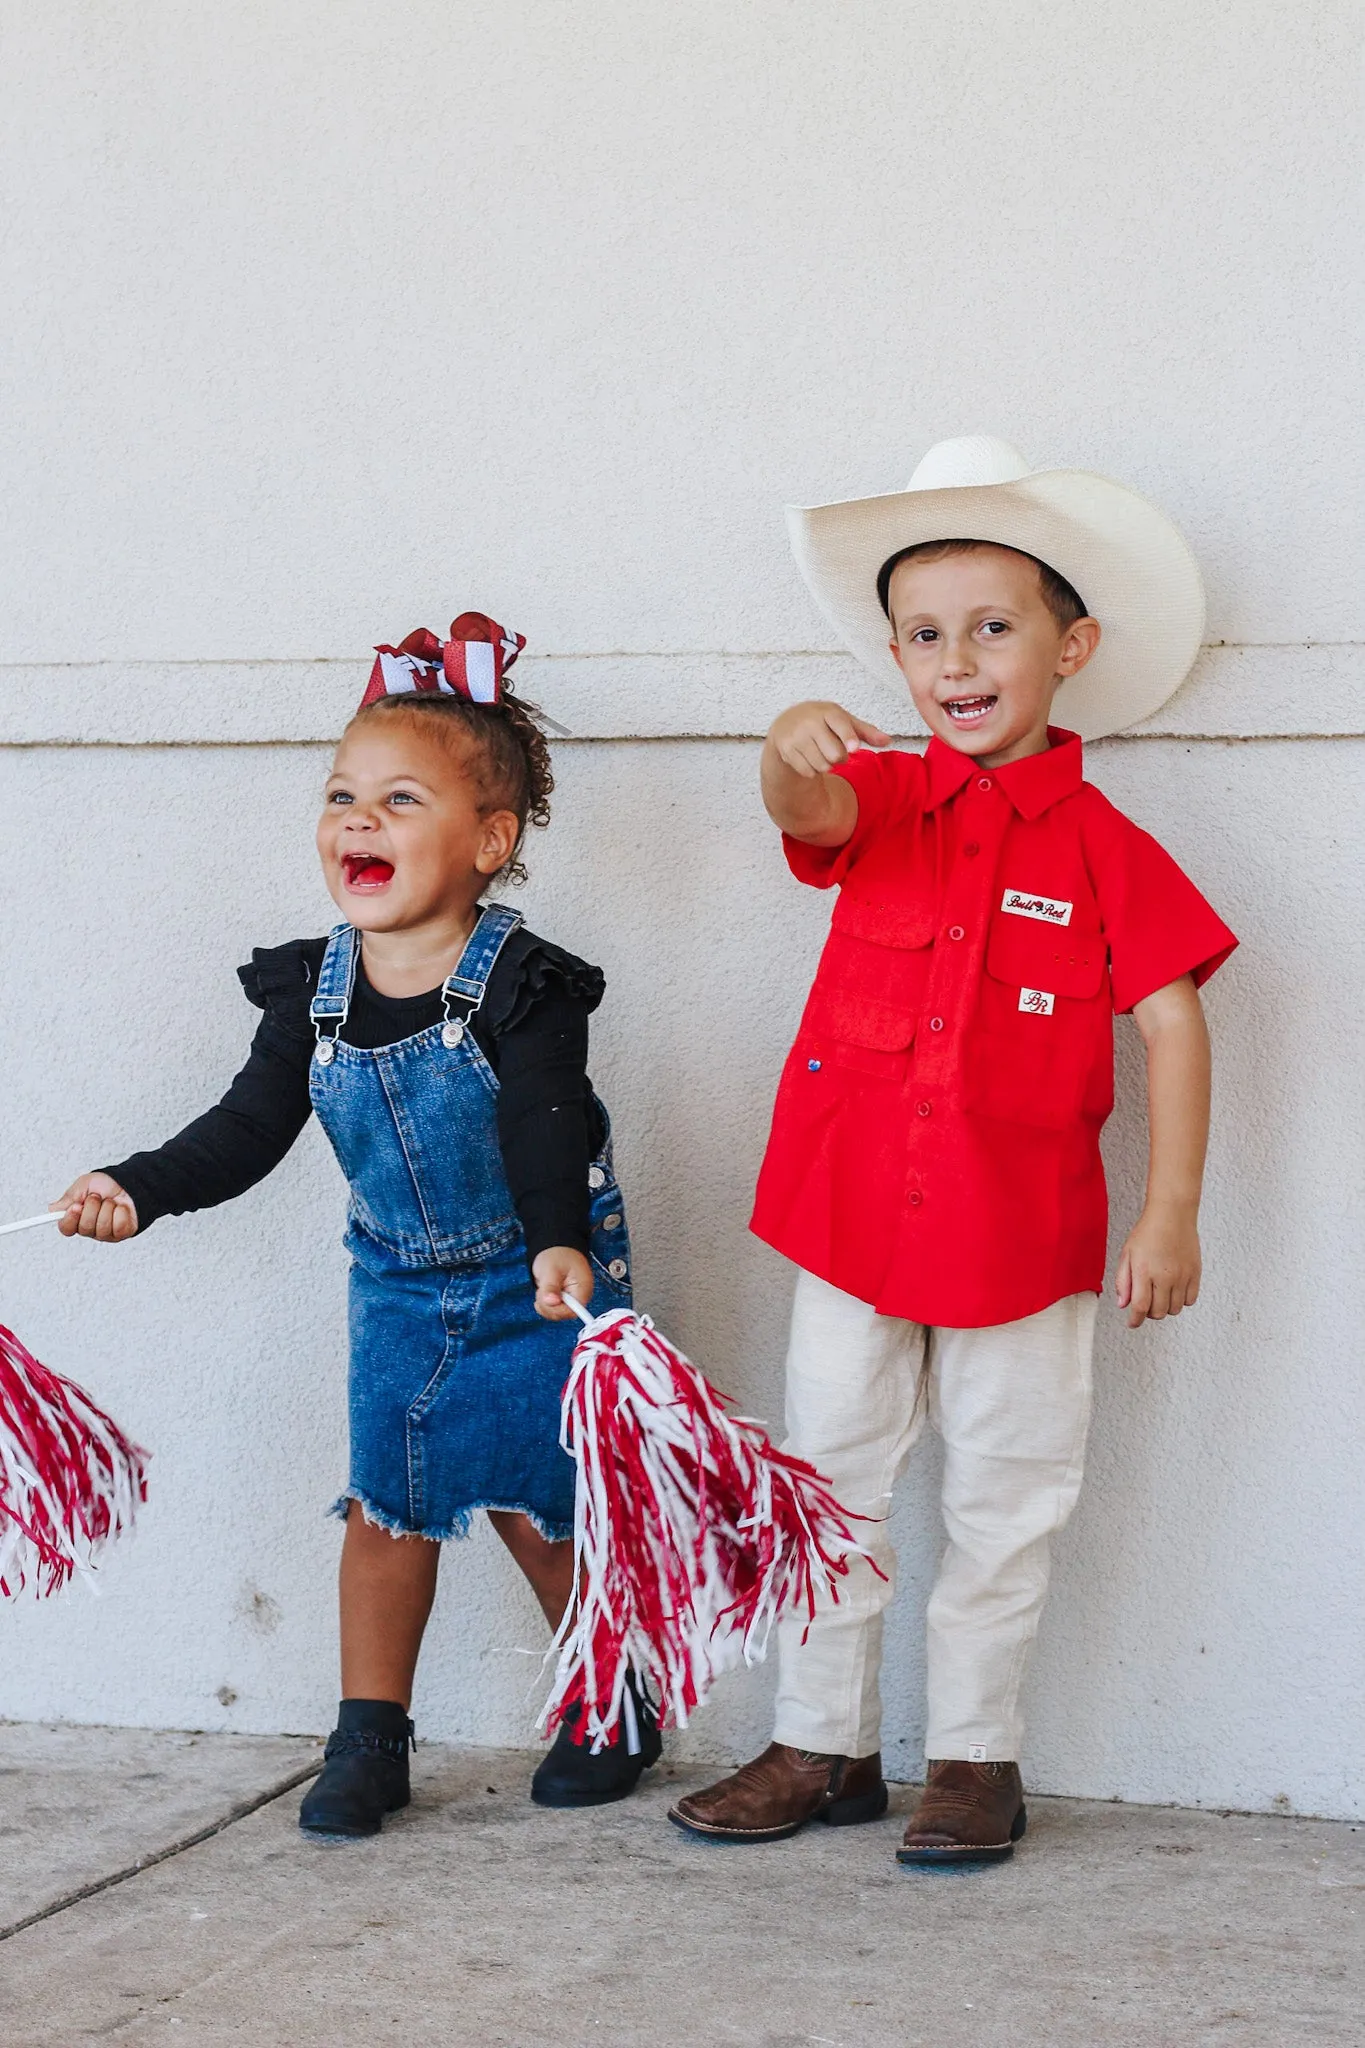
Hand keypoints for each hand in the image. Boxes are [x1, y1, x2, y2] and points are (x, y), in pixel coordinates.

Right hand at [53, 1173, 139, 1241]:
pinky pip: (119, 1226)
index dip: (70, 1219)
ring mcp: (106, 1233)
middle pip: (85, 1228)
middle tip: (97, 1197)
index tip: (76, 1206)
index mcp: (77, 1218)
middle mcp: (90, 1228)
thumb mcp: (84, 1185)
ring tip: (110, 1201)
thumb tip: (53, 1209)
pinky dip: (121, 1212)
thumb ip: (69, 1197)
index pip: (66, 1228)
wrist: (128, 1182)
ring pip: (102, 1228)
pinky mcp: (122, 1233)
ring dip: (107, 1208)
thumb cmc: (105, 1185)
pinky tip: (121, 1207)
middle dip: (92, 1207)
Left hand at [532, 1246, 592, 1322]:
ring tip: (543, 1289)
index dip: (558, 1310)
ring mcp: (572, 1299)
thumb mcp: (551, 1269)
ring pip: (557, 1313)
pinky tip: (543, 1292)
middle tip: (541, 1292)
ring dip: (545, 1305)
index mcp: (583, 1288)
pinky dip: (544, 1304)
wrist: (556, 1247)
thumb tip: (551, 1303)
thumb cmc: (557, 1254)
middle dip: (549, 1306)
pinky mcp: (564, 1300)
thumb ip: (551, 1287)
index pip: (574, 1311)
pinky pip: (554, 1309)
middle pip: (564, 1314)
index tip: (547, 1301)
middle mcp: (580, 1296)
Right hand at [766, 701, 891, 778]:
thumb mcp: (844, 721)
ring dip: (827, 765)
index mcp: (828, 712)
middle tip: (834, 748)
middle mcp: (810, 722)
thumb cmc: (822, 721)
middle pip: (835, 754)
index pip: (840, 725)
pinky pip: (809, 771)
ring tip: (821, 752)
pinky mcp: (786, 750)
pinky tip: (809, 758)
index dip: (848, 738)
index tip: (854, 749)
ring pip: (822, 765)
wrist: (787, 722)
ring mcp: (797, 737)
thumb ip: (866, 732)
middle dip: (840, 757)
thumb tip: (888, 741)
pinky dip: (813, 770)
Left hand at [1116, 1203, 1199, 1327]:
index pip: (1140, 1307)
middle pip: (1158, 1312)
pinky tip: (1174, 1291)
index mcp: (1144, 1271)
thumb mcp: (1127, 1254)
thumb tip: (1123, 1304)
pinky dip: (1181, 1301)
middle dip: (1149, 1313)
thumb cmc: (1148, 1232)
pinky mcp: (1195, 1273)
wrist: (1172, 1215)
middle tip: (1145, 1304)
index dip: (1135, 1320)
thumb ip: (1124, 1281)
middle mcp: (1165, 1276)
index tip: (1132, 1323)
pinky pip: (1190, 1300)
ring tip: (1159, 1295)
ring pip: (1175, 1309)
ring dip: (1165, 1308)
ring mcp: (1182, 1276)